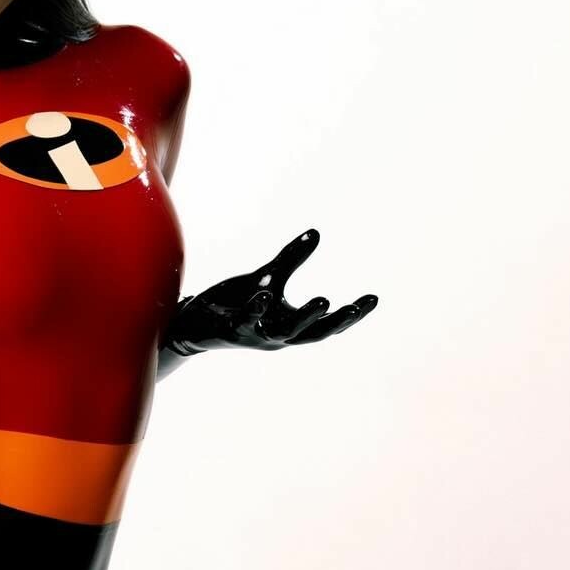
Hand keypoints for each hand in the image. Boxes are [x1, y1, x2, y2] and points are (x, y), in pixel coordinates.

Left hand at [158, 228, 377, 374]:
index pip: (327, 325)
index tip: (373, 299)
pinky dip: (257, 308)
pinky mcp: (233, 330)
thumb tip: (316, 233)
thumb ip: (291, 260)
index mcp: (290, 326)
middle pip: (314, 334)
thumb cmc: (236, 304)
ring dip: (305, 317)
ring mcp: (256, 335)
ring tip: (325, 299)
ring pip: (285, 332)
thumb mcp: (268, 279)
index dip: (351, 315)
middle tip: (356, 307)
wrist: (196, 323)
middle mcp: (277, 336)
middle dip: (337, 321)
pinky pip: (248, 319)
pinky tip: (264, 295)